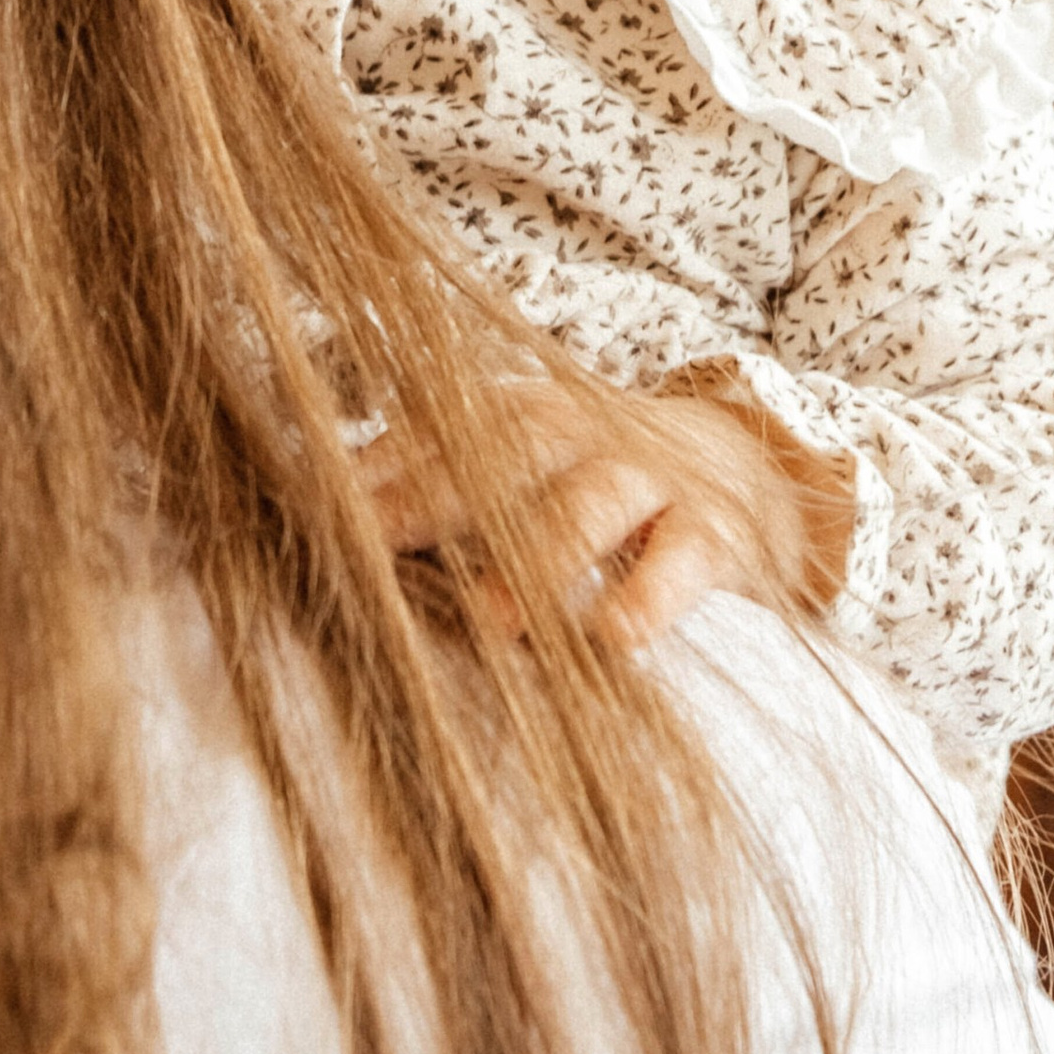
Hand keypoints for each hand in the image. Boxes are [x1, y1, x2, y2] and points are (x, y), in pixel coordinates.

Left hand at [361, 374, 855, 650]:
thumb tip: (316, 524)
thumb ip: (430, 487)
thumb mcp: (517, 467)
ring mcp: (646, 477)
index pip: (434, 434)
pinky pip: (681, 559)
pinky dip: (649, 596)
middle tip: (369, 548)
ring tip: (493, 621)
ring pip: (589, 506)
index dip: (374, 471)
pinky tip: (615, 638)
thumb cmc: (592, 478)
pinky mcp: (711, 529)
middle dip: (431, 499)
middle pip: (500, 456)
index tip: (311, 510)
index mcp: (515, 415)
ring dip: (540, 560)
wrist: (742, 461)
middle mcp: (578, 432)